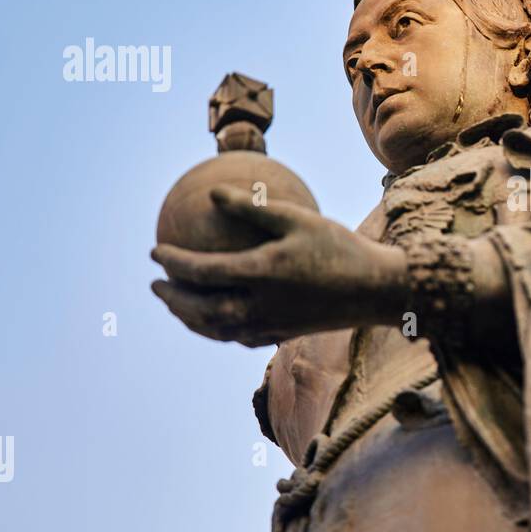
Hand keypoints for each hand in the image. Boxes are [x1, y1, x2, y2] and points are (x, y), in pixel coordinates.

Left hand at [150, 186, 409, 346]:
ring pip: (216, 330)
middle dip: (172, 299)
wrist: (376, 290)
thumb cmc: (340, 247)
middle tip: (155, 284)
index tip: (154, 251)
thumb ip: (252, 207)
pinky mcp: (281, 336)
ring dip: (190, 319)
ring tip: (177, 305)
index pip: (201, 272)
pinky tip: (217, 318)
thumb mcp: (297, 218)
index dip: (173, 262)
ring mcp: (270, 327)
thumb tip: (212, 194)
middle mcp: (259, 307)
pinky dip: (217, 329)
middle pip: (200, 310)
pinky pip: (237, 337)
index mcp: (260, 275)